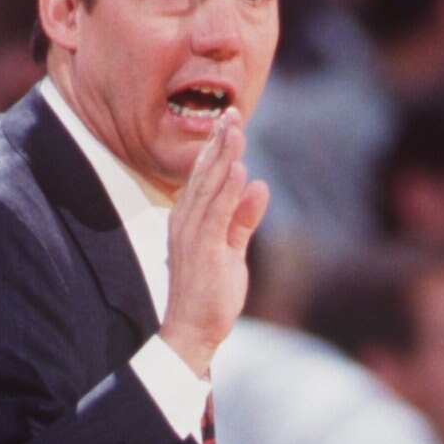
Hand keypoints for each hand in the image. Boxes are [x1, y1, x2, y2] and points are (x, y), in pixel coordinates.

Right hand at [160, 117, 268, 379]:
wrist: (192, 331)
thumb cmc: (210, 295)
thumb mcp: (232, 250)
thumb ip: (243, 218)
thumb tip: (258, 185)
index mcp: (189, 220)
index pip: (204, 176)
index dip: (217, 147)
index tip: (231, 120)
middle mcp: (186, 221)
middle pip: (204, 174)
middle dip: (219, 142)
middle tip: (233, 112)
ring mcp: (192, 235)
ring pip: (209, 188)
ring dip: (223, 158)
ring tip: (236, 130)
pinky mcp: (203, 250)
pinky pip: (216, 214)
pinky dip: (226, 191)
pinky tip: (238, 170)